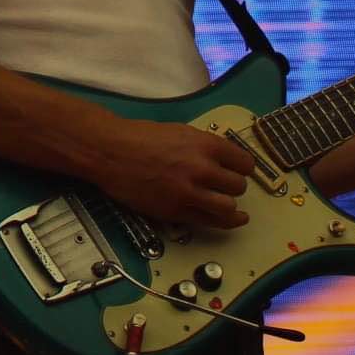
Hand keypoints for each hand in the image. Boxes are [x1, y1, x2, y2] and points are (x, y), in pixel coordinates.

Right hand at [91, 117, 255, 230]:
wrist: (111, 152)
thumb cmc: (140, 138)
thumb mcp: (180, 132)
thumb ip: (203, 147)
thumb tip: (221, 160)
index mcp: (206, 144)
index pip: (244, 163)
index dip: (243, 169)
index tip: (240, 172)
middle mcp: (202, 169)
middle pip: (238, 187)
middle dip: (235, 188)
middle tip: (227, 187)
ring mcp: (189, 192)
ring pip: (228, 208)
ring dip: (229, 207)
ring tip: (225, 205)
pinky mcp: (175, 211)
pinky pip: (207, 222)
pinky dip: (218, 222)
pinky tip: (224, 221)